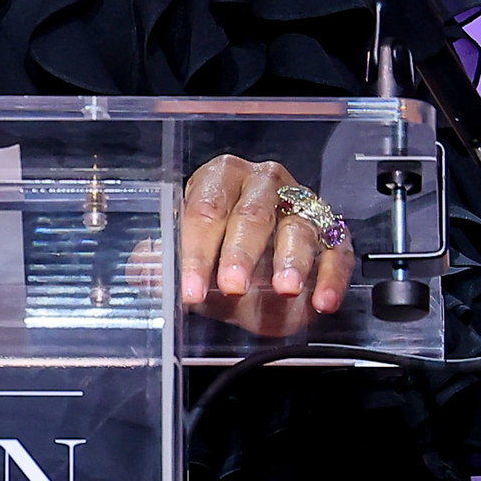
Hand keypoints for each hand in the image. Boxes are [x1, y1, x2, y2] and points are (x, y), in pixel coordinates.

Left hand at [177, 155, 352, 336]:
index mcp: (220, 179)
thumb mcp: (189, 261)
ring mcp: (301, 205)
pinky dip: (331, 277)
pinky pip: (336, 251)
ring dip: (291, 260)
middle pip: (251, 214)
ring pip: (297, 228)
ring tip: (285, 289)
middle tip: (231, 286)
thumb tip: (144, 269)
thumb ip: (163, 265)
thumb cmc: (219, 255)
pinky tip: (322, 301)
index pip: (205, 210)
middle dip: (240, 253)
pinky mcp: (332, 231)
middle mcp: (263, 184)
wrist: (260, 272)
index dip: (196, 251)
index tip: (191, 288)